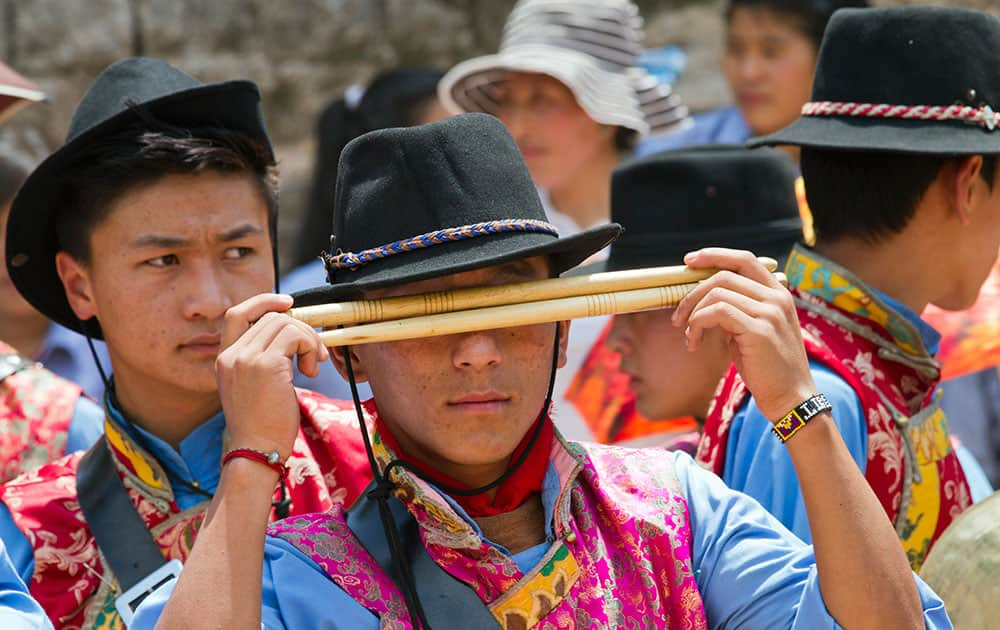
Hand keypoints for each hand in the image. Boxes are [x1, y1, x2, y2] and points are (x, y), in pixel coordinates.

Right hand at [216, 293, 329, 458]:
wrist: (257, 451)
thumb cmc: (262, 426)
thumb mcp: (254, 387)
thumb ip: (262, 360)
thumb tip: (292, 336)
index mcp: (224, 359)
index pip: (237, 313)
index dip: (263, 302)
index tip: (288, 303)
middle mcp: (231, 355)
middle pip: (271, 317)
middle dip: (300, 329)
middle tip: (315, 354)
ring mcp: (246, 358)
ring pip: (285, 323)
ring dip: (308, 340)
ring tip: (313, 365)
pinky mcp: (266, 364)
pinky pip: (296, 336)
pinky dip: (311, 347)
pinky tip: (311, 370)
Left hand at [672, 248, 814, 420]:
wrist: (790, 398)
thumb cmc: (767, 368)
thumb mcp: (751, 331)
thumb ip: (735, 311)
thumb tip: (702, 300)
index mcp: (778, 294)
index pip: (744, 259)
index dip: (714, 255)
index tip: (689, 261)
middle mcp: (777, 297)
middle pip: (724, 275)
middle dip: (692, 292)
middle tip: (677, 316)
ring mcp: (770, 311)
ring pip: (716, 293)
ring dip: (693, 314)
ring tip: (689, 336)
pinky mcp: (759, 329)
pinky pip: (716, 312)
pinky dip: (697, 324)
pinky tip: (694, 342)